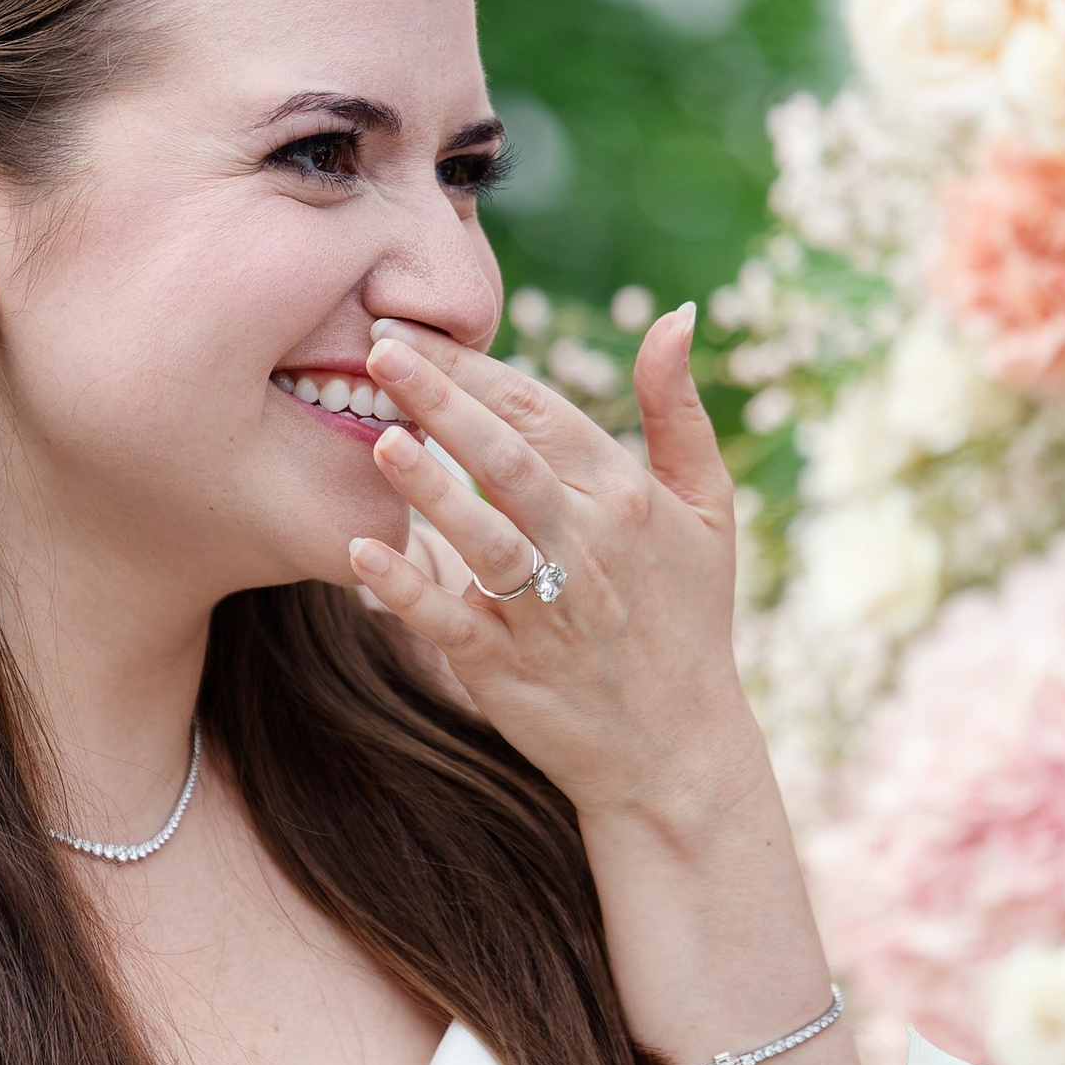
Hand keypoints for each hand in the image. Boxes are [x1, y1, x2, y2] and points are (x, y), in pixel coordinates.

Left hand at [347, 309, 756, 834]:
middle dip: (445, 402)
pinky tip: (358, 552)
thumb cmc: (686, 615)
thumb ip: (678, 408)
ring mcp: (547, 611)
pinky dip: (407, 589)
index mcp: (623, 497)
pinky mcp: (506, 668)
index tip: (412, 327)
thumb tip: (676, 313)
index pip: (541, 413)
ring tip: (381, 439)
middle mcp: (587, 547)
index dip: (476, 369)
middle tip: (380, 349)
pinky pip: (450, 622)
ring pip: (486, 539)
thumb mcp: (706, 506)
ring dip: (432, 489)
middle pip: (508, 461)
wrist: (678, 751)